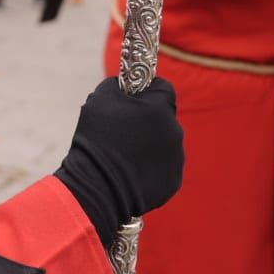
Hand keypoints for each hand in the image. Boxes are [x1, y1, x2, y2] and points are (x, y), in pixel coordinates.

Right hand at [55, 77, 184, 247]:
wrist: (99, 187)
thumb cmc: (97, 140)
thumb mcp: (98, 100)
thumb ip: (115, 85)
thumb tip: (122, 85)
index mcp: (159, 109)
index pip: (163, 88)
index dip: (147, 90)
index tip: (132, 99)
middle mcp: (174, 131)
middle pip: (164, 117)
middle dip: (148, 119)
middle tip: (124, 130)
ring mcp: (176, 158)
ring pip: (165, 142)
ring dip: (150, 143)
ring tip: (125, 155)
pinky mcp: (173, 181)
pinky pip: (164, 166)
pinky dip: (151, 167)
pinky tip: (131, 172)